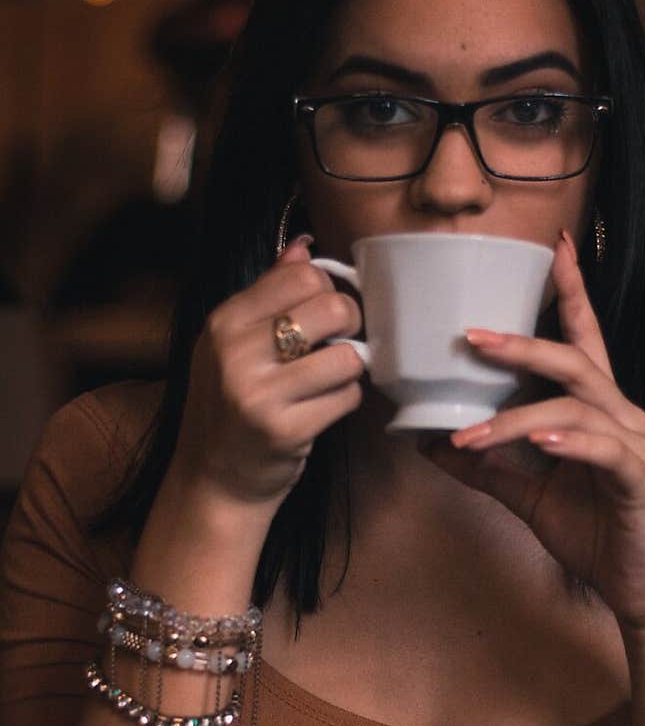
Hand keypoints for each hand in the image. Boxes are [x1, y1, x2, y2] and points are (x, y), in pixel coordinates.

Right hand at [172, 238, 365, 509]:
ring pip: (346, 356)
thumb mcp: (234, 344)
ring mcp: (260, 393)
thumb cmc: (230, 406)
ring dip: (350, 369)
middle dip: (349, 325)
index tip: (323, 314)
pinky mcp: (286, 430)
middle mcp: (236, 352)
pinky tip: (323, 408)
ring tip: (329, 380)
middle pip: (331, 307)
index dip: (327, 290)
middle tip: (338, 344)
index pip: (302, 275)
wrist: (213, 480)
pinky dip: (345, 401)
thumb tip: (305, 246)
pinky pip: (347, 398)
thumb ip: (269, 292)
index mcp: (224, 322)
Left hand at [420, 231, 644, 636]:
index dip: (573, 289)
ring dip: (517, 417)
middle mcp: (622, 416)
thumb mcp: (527, 496)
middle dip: (524, 343)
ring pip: (576, 406)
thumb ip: (487, 465)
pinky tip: (540, 444)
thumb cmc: (596, 535)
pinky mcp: (639, 480)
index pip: (584, 338)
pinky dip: (569, 443)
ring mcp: (634, 445)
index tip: (556, 245)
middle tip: (471, 336)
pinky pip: (604, 450)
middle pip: (576, 359)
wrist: (643, 593)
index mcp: (598, 410)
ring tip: (469, 433)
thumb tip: (430, 441)